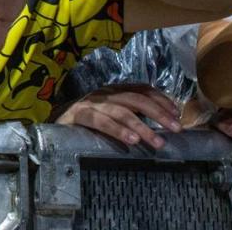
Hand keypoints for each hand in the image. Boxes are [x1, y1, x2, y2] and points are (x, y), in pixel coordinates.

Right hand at [53, 85, 181, 149]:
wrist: (55, 124)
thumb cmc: (87, 123)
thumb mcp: (111, 114)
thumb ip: (130, 114)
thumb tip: (161, 125)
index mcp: (114, 90)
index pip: (142, 89)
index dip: (161, 99)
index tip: (177, 113)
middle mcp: (105, 93)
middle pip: (136, 99)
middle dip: (158, 113)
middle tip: (176, 129)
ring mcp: (92, 103)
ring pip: (122, 111)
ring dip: (143, 127)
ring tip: (158, 142)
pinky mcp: (80, 115)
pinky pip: (101, 122)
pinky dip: (118, 130)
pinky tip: (131, 140)